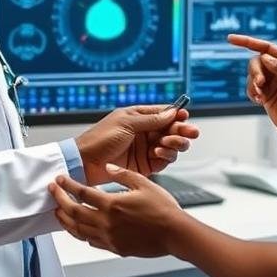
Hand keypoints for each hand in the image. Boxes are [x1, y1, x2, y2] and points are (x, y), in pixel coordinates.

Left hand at [49, 164, 184, 256]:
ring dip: (65, 220)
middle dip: (59, 201)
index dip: (67, 185)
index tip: (59, 179)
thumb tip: (107, 168)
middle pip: (73, 212)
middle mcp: (106, 223)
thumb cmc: (164, 210)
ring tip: (58, 212)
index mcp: (112, 204)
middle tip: (52, 193)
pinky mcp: (115, 248)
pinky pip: (91, 241)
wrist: (175, 234)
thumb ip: (122, 174)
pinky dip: (81, 234)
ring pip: (78, 230)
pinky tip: (79, 229)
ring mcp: (109, 238)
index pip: (82, 193)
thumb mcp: (144, 184)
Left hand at [75, 105, 200, 185]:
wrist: (85, 163)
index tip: (185, 116)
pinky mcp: (145, 165)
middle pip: (171, 130)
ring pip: (171, 145)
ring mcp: (145, 149)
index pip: (163, 114)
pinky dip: (166, 156)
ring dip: (174, 143)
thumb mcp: (126, 123)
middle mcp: (144, 133)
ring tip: (169, 143)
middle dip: (182, 130)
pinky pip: (164, 160)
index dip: (176, 114)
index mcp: (139, 118)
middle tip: (191, 132)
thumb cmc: (100, 139)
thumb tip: (172, 111)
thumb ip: (151, 119)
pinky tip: (159, 153)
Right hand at [227, 34, 276, 149]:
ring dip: (253, 85)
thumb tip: (265, 57)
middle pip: (257, 61)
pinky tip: (260, 102)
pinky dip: (252, 93)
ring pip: (252, 76)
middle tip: (261, 84)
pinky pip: (251, 89)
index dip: (248, 42)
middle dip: (255, 71)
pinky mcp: (267, 96)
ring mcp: (273, 84)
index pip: (266, 47)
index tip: (230, 39)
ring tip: (261, 96)